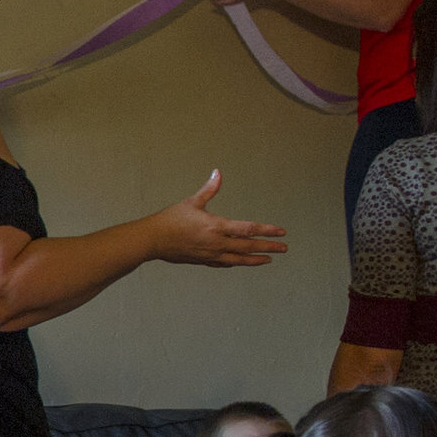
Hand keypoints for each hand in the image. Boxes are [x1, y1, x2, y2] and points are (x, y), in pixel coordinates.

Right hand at [151, 171, 287, 266]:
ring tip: (268, 259)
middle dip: (268, 247)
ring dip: (256, 259)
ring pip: (239, 259)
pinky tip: (241, 262)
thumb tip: (218, 173)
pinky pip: (224, 263)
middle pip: (249, 247)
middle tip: (284, 248)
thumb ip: (209, 189)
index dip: (267, 230)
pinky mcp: (203, 260)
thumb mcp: (192, 202)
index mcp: (216, 226)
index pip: (248, 229)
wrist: (152, 240)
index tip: (281, 232)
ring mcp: (211, 254)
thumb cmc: (170, 220)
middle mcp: (217, 243)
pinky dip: (236, 263)